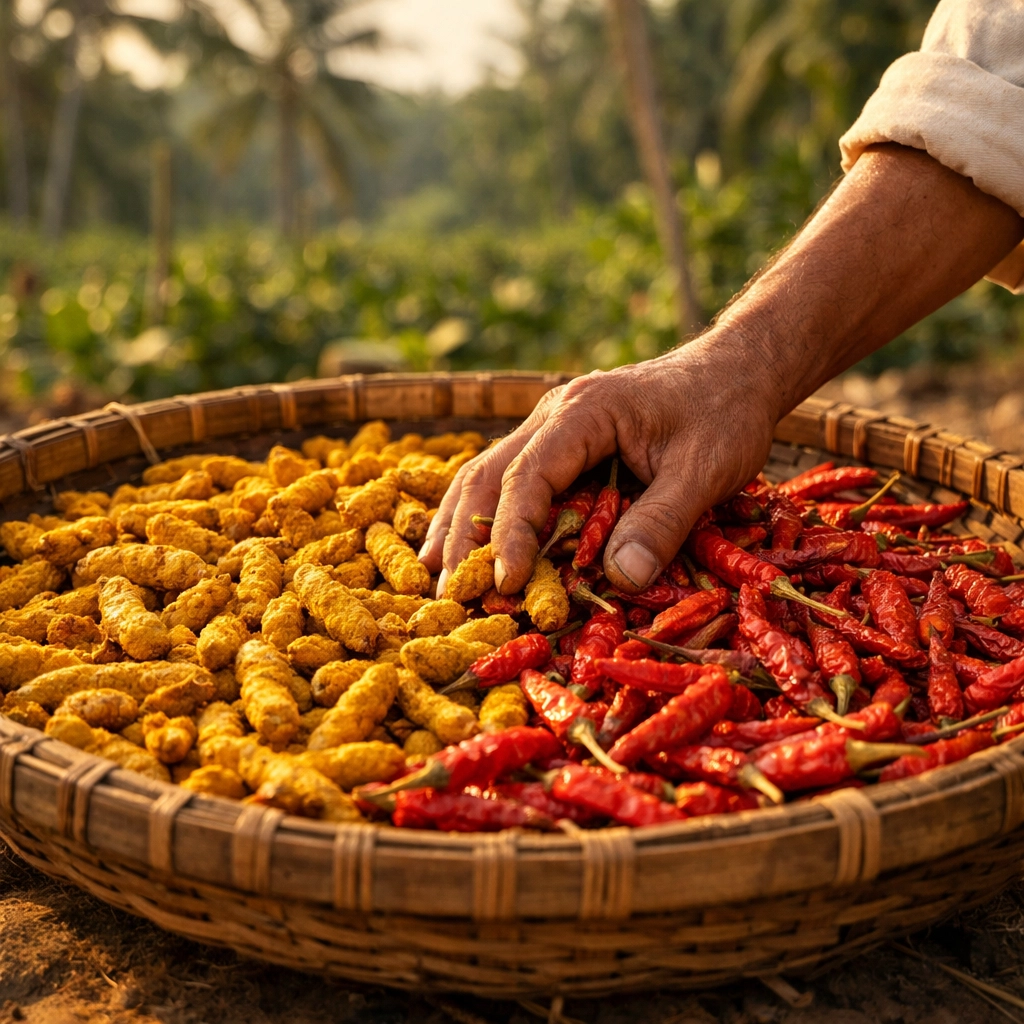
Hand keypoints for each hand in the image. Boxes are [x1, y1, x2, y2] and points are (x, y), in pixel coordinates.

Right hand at [420, 333, 783, 594]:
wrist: (737, 369)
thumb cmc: (725, 412)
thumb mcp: (705, 468)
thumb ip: (662, 521)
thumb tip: (618, 580)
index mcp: (584, 412)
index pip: (527, 476)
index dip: (511, 532)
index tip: (506, 583)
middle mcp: (554, 414)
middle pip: (487, 474)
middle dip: (464, 535)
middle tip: (447, 594)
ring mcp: (552, 427)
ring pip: (486, 474)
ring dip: (460, 524)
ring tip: (434, 574)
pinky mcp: (562, 445)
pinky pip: (511, 479)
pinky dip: (485, 515)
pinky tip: (468, 548)